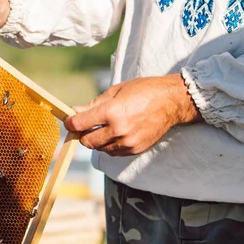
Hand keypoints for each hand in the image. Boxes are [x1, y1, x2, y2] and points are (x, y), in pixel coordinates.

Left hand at [64, 74, 202, 155]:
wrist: (172, 102)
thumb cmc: (144, 91)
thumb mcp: (116, 91)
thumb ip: (93, 105)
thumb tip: (74, 112)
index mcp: (111, 112)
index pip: (79, 124)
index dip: (71, 123)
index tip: (70, 121)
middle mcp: (118, 130)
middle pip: (87, 141)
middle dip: (83, 133)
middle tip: (86, 125)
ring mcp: (127, 142)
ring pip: (99, 148)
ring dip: (97, 140)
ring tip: (105, 127)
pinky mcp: (134, 149)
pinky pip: (112, 152)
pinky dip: (109, 145)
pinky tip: (116, 133)